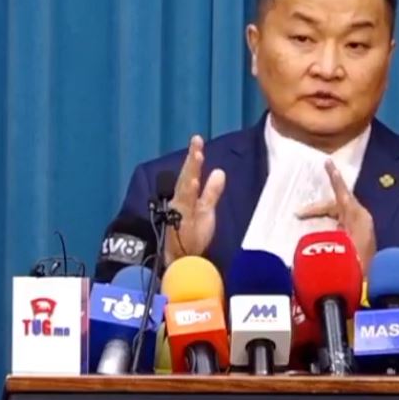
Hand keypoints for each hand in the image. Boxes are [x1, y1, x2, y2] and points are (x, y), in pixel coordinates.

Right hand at [166, 135, 225, 263]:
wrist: (182, 261)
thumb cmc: (193, 235)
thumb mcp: (206, 210)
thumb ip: (212, 192)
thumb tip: (219, 171)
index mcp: (186, 196)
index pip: (190, 173)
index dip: (194, 157)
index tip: (198, 139)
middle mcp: (180, 201)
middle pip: (186, 177)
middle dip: (191, 160)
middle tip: (197, 140)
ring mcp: (179, 212)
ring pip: (184, 188)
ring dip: (190, 172)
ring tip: (197, 156)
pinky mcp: (179, 223)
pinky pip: (184, 207)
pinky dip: (187, 194)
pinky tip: (192, 182)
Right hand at [296, 160, 375, 272]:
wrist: (371, 285)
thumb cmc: (355, 265)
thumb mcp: (337, 250)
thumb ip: (323, 241)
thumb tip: (307, 241)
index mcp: (357, 216)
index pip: (342, 193)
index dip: (334, 178)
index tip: (328, 163)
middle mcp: (360, 219)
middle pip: (336, 205)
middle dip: (317, 209)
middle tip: (300, 213)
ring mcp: (359, 229)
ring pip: (337, 214)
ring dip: (322, 215)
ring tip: (306, 218)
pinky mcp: (357, 240)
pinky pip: (340, 224)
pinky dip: (328, 223)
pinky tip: (318, 230)